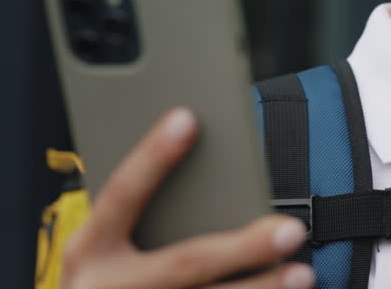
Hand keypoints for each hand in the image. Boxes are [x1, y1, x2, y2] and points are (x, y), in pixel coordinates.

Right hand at [60, 108, 314, 288]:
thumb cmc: (106, 275)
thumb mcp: (103, 248)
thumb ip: (141, 212)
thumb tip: (200, 148)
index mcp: (88, 250)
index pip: (121, 194)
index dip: (152, 157)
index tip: (188, 117)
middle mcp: (106, 286)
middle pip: (185, 262)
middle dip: (243, 248)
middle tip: (292, 230)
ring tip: (302, 274)